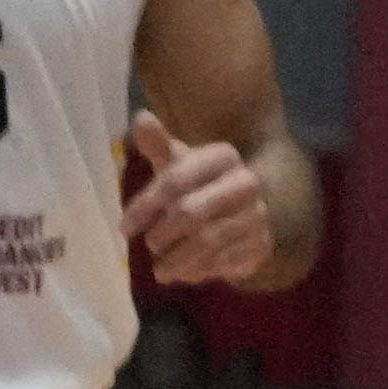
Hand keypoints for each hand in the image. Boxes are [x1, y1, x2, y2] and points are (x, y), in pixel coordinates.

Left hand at [124, 131, 275, 290]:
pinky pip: (224, 262)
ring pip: (207, 241)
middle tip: (149, 246)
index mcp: (222, 157)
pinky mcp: (263, 243)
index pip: (175, 180)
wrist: (245, 214)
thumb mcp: (178, 165)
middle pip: (190, 213)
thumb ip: (158, 144)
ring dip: (176, 260)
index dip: (145, 206)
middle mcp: (246, 182)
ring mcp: (258, 214)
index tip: (124, 229)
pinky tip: (185, 272)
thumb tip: (141, 116)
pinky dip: (199, 271)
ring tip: (160, 269)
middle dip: (162, 235)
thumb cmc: (199, 186)